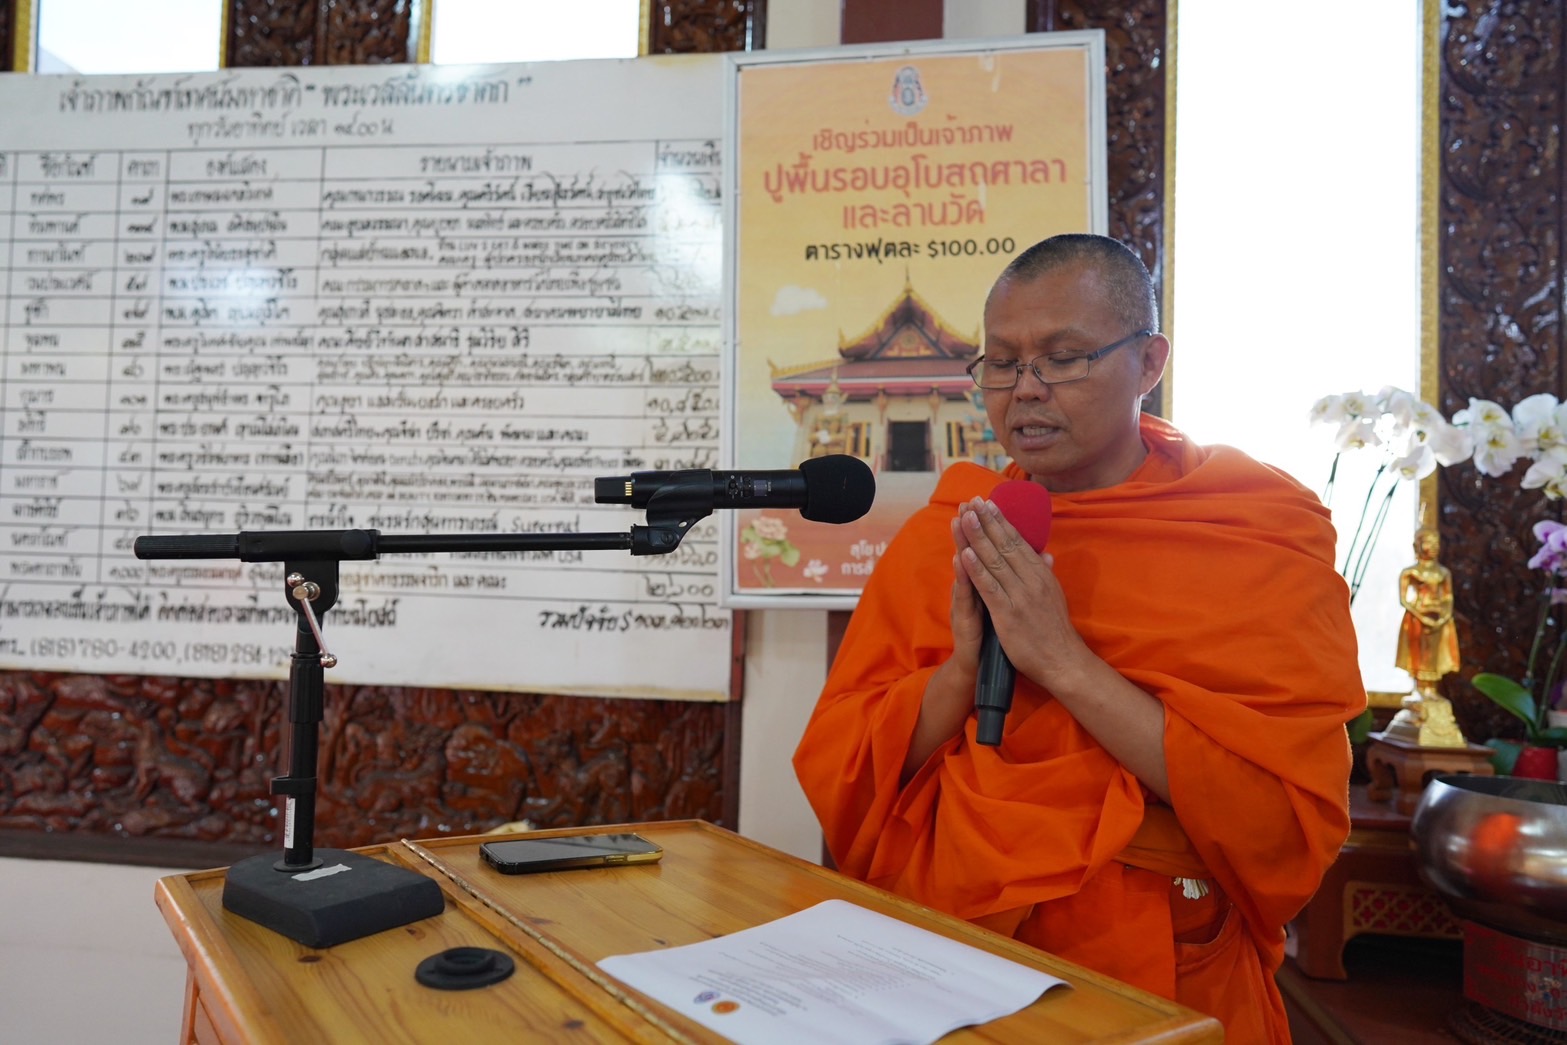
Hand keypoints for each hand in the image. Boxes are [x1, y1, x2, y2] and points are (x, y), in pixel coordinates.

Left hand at [955, 497, 1089, 690]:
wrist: (1063, 660)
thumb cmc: (1055, 629)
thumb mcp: (1054, 595)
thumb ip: (1046, 573)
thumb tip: (1046, 553)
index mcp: (1041, 573)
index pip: (1017, 541)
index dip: (1000, 521)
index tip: (988, 503)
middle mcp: (1031, 579)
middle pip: (1004, 545)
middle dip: (986, 522)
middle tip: (972, 501)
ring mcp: (1019, 596)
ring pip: (995, 561)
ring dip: (978, 538)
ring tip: (965, 518)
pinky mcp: (1008, 614)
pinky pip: (990, 588)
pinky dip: (976, 570)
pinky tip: (964, 554)